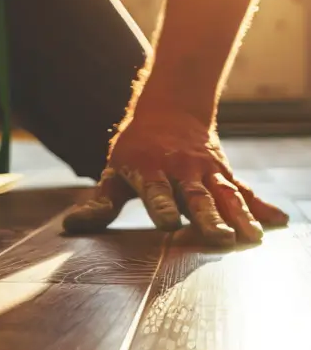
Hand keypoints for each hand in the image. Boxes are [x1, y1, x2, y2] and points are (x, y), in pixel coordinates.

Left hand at [63, 109, 288, 245]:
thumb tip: (71, 225)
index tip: (168, 223)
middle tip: (220, 239)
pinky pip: (244, 190)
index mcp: (149, 168)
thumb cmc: (135, 150)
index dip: (161, 204)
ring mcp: (206, 170)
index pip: (155, 190)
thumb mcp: (114, 171)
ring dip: (239, 215)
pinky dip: (260, 205)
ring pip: (224, 194)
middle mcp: (180, 169)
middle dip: (207, 217)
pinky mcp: (225, 173)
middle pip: (195, 196)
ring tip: (252, 237)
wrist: (170, 111)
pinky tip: (278, 220)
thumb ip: (100, 202)